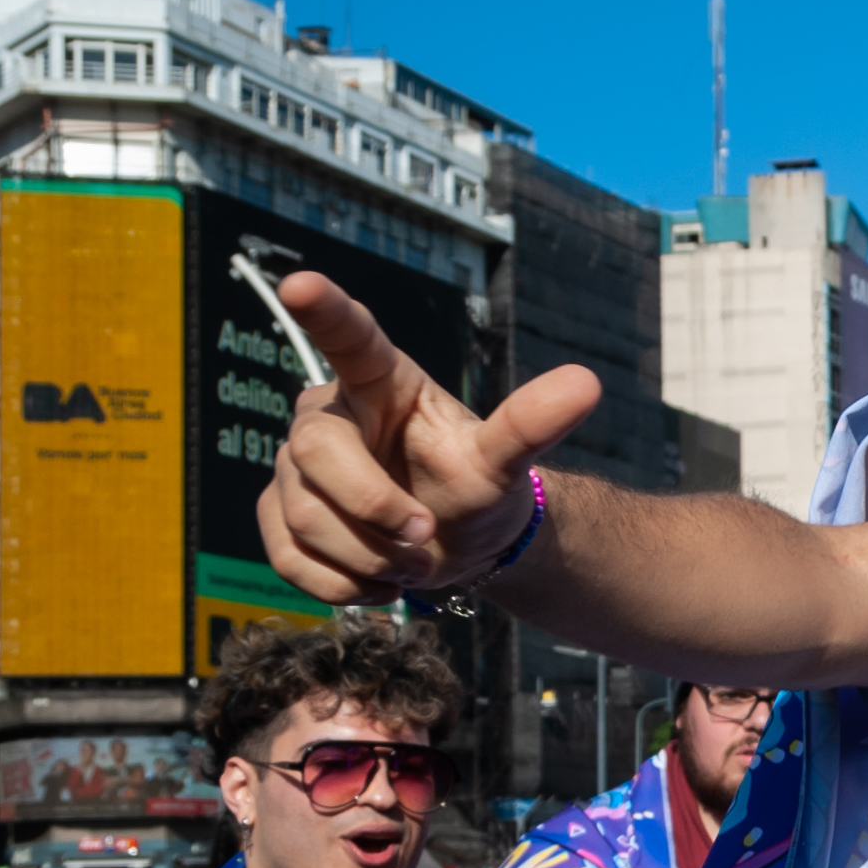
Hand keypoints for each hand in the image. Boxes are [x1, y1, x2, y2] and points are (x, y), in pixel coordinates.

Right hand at [259, 269, 600, 601]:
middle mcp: (328, 416)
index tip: (299, 283)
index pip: (348, 338)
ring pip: (303, 515)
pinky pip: (286, 558)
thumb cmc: (476, 487)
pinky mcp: (279, 516)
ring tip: (414, 560)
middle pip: (314, 454)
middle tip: (425, 536)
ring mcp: (296, 467)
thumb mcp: (506, 462)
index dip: (324, 310)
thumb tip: (588, 383)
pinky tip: (379, 583)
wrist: (458, 545)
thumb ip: (532, 422)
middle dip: (375, 508)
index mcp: (379, 382)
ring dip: (368, 556)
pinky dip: (340, 584)